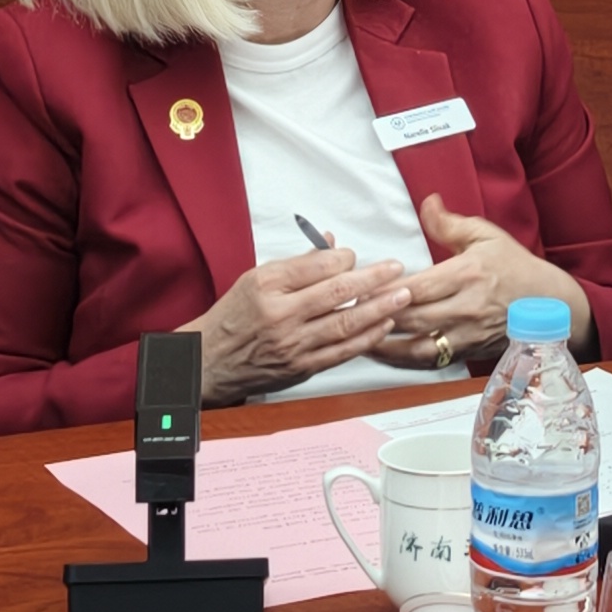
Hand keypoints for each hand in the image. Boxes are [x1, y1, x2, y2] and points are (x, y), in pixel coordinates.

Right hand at [186, 246, 411, 403]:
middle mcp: (280, 316)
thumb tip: (331, 243)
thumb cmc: (234, 316)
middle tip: (397, 269)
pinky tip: (383, 325)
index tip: (354, 255)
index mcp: (267, 286)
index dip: (342, 258)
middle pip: (336, 294)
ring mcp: (293, 346)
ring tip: (401, 296)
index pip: (316, 267)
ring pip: (344, 325)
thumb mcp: (256, 278)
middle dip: (372, 280)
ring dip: (378, 309)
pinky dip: (366, 339)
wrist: (210, 362)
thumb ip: (297, 263)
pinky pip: (341, 352)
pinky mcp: (302, 368)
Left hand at [370, 195, 584, 369]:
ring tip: (356, 337)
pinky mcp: (467, 353)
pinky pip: (430, 362)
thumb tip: (427, 203)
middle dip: (377, 318)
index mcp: (468, 275)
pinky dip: (403, 361)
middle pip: (413, 319)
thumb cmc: (515, 267)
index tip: (360, 288)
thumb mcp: (485, 235)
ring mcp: (467, 335)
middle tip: (346, 312)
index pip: (419, 287)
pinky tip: (383, 353)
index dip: (387, 291)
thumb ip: (450, 223)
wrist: (547, 303)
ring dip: (384, 346)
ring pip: (417, 348)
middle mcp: (466, 308)